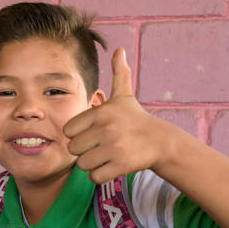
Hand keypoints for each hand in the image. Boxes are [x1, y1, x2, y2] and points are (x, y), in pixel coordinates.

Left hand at [64, 48, 174, 183]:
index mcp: (101, 112)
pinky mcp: (121, 165)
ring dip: (92, 164)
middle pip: (73, 149)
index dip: (77, 134)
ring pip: (82, 164)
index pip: (68, 131)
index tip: (92, 132)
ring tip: (106, 155)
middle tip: (100, 146)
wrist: (160, 140)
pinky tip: (111, 166)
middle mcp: (106, 129)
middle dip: (84, 150)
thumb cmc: (135, 118)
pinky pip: (94, 177)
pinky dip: (100, 175)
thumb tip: (119, 50)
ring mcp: (114, 148)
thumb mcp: (125, 95)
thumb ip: (118, 73)